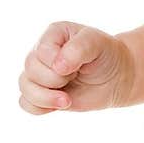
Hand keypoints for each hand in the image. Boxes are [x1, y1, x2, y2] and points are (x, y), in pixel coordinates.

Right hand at [17, 20, 133, 113]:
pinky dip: (39, 108)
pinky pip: (25, 103)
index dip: (57, 62)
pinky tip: (59, 105)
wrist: (118, 77)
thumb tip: (57, 67)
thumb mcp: (98, 43)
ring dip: (45, 97)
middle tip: (75, 77)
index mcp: (54, 34)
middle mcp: (43, 53)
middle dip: (54, 79)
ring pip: (24, 87)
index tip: (79, 65)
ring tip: (67, 100)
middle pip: (30, 68)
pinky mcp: (43, 93)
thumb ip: (78, 48)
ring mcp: (41, 74)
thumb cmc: (107, 55)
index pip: (42, 51)